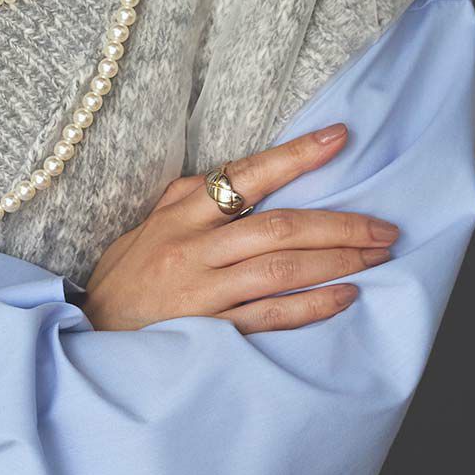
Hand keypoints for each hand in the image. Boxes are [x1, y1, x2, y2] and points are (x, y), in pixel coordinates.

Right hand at [82, 121, 399, 334]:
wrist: (90, 335)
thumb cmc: (124, 279)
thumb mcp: (148, 227)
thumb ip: (189, 201)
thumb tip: (235, 177)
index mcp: (180, 215)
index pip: (245, 177)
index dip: (295, 157)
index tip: (339, 138)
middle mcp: (193, 250)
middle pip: (279, 227)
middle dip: (340, 225)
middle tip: (384, 227)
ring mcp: (202, 293)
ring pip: (282, 269)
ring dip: (336, 261)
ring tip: (376, 256)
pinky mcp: (209, 332)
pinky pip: (271, 316)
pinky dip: (312, 306)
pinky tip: (345, 296)